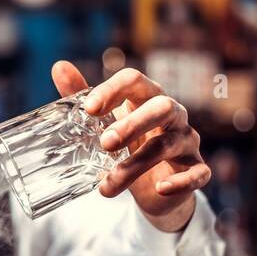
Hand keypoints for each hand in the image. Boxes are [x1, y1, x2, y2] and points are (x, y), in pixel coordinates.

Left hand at [51, 61, 210, 231]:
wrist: (154, 185)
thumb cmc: (129, 143)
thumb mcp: (106, 122)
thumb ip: (84, 96)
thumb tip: (59, 66)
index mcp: (148, 97)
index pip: (135, 80)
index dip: (113, 90)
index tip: (89, 108)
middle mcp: (173, 114)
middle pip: (161, 108)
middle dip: (133, 124)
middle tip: (105, 143)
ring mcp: (187, 141)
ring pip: (168, 146)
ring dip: (136, 164)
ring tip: (107, 184)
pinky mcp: (196, 169)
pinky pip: (197, 174)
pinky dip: (180, 182)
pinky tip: (159, 188)